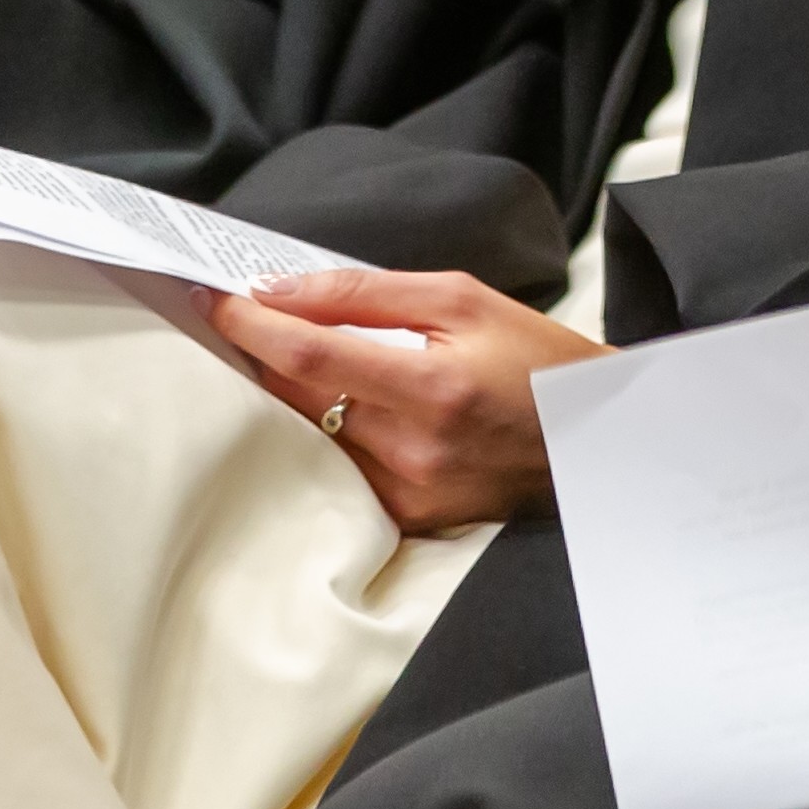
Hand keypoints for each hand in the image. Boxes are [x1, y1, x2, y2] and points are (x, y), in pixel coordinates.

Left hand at [209, 265, 601, 533]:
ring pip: (310, 434)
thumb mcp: (462, 298)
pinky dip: (325, 430)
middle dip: (262, 353)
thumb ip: (366, 293)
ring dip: (290, 393)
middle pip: (297, 397)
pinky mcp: (408, 519)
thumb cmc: (534, 357)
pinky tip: (333, 404)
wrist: (597, 440)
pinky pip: (340, 467)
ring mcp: (409, 493)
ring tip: (285, 354)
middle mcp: (414, 449)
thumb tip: (280, 290)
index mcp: (432, 386)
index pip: (309, 353)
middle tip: (239, 317)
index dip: (250, 325)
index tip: (211, 299)